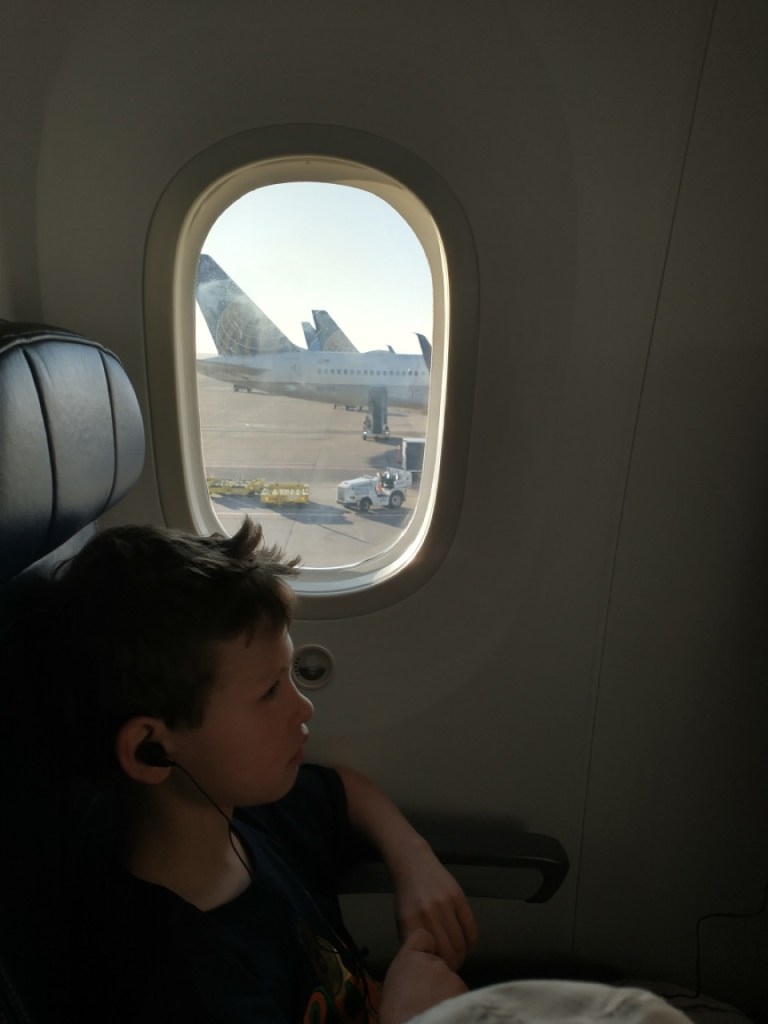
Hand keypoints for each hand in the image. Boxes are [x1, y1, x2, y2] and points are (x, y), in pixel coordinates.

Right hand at [379, 928, 466, 1023]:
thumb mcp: (393, 987)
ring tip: (435, 1009)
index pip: (422, 937)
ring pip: (451, 980)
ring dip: (447, 991)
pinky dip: (457, 1003)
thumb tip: (413, 978)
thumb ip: (407, 972)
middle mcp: (431, 961)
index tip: (422, 964)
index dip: (425, 949)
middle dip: (436, 977)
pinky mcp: (463, 990)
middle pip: (439, 963)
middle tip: (427, 998)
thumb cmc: (396, 1016)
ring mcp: (449, 975)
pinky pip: (462, 995)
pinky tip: (445, 1014)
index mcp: (408, 958)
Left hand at [391, 839, 478, 970]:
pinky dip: (471, 942)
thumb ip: (414, 943)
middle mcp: (428, 914)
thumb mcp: (402, 921)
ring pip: (461, 943)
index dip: (437, 968)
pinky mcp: (459, 897)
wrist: (414, 865)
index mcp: (410, 923)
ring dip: (463, 955)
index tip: (439, 972)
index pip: (429, 956)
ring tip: (459, 957)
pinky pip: (471, 928)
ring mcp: (445, 904)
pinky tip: (467, 944)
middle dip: (452, 965)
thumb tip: (430, 966)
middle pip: (448, 952)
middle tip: (452, 967)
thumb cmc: (407, 897)